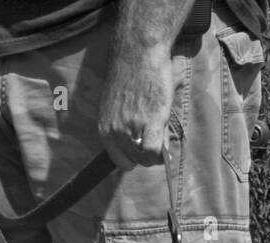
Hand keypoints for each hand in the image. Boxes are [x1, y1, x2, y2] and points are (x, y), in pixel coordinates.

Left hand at [98, 43, 172, 169]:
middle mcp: (115, 132)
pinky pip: (155, 151)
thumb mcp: (118, 108)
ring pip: (147, 158)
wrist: (137, 54)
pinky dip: (162, 151)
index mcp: (104, 129)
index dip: (134, 159)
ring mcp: (132, 129)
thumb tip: (144, 150)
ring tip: (160, 134)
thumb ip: (127, 130)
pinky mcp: (150, 123)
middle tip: (156, 139)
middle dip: (147, 156)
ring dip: (157, 152)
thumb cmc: (129, 76)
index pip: (119, 161)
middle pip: (135, 161)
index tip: (142, 152)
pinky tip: (165, 140)